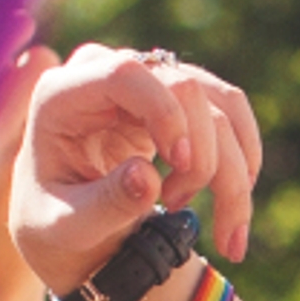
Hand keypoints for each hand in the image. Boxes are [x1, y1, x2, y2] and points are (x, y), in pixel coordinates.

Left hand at [10, 43, 262, 295]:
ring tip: (211, 217)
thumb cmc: (56, 223)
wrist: (69, 223)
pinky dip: (243, 158)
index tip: (180, 163)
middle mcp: (105, 73)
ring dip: (231, 166)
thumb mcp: (68, 227)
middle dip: (203, 156)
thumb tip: (148, 177)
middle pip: (185, 89)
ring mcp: (146, 80)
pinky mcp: (177, 97)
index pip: (125, 74)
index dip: (163, 111)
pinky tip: (235, 195)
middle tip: (179, 207)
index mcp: (60, 95)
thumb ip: (105, 204)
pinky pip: (230, 111)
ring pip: (219, 103)